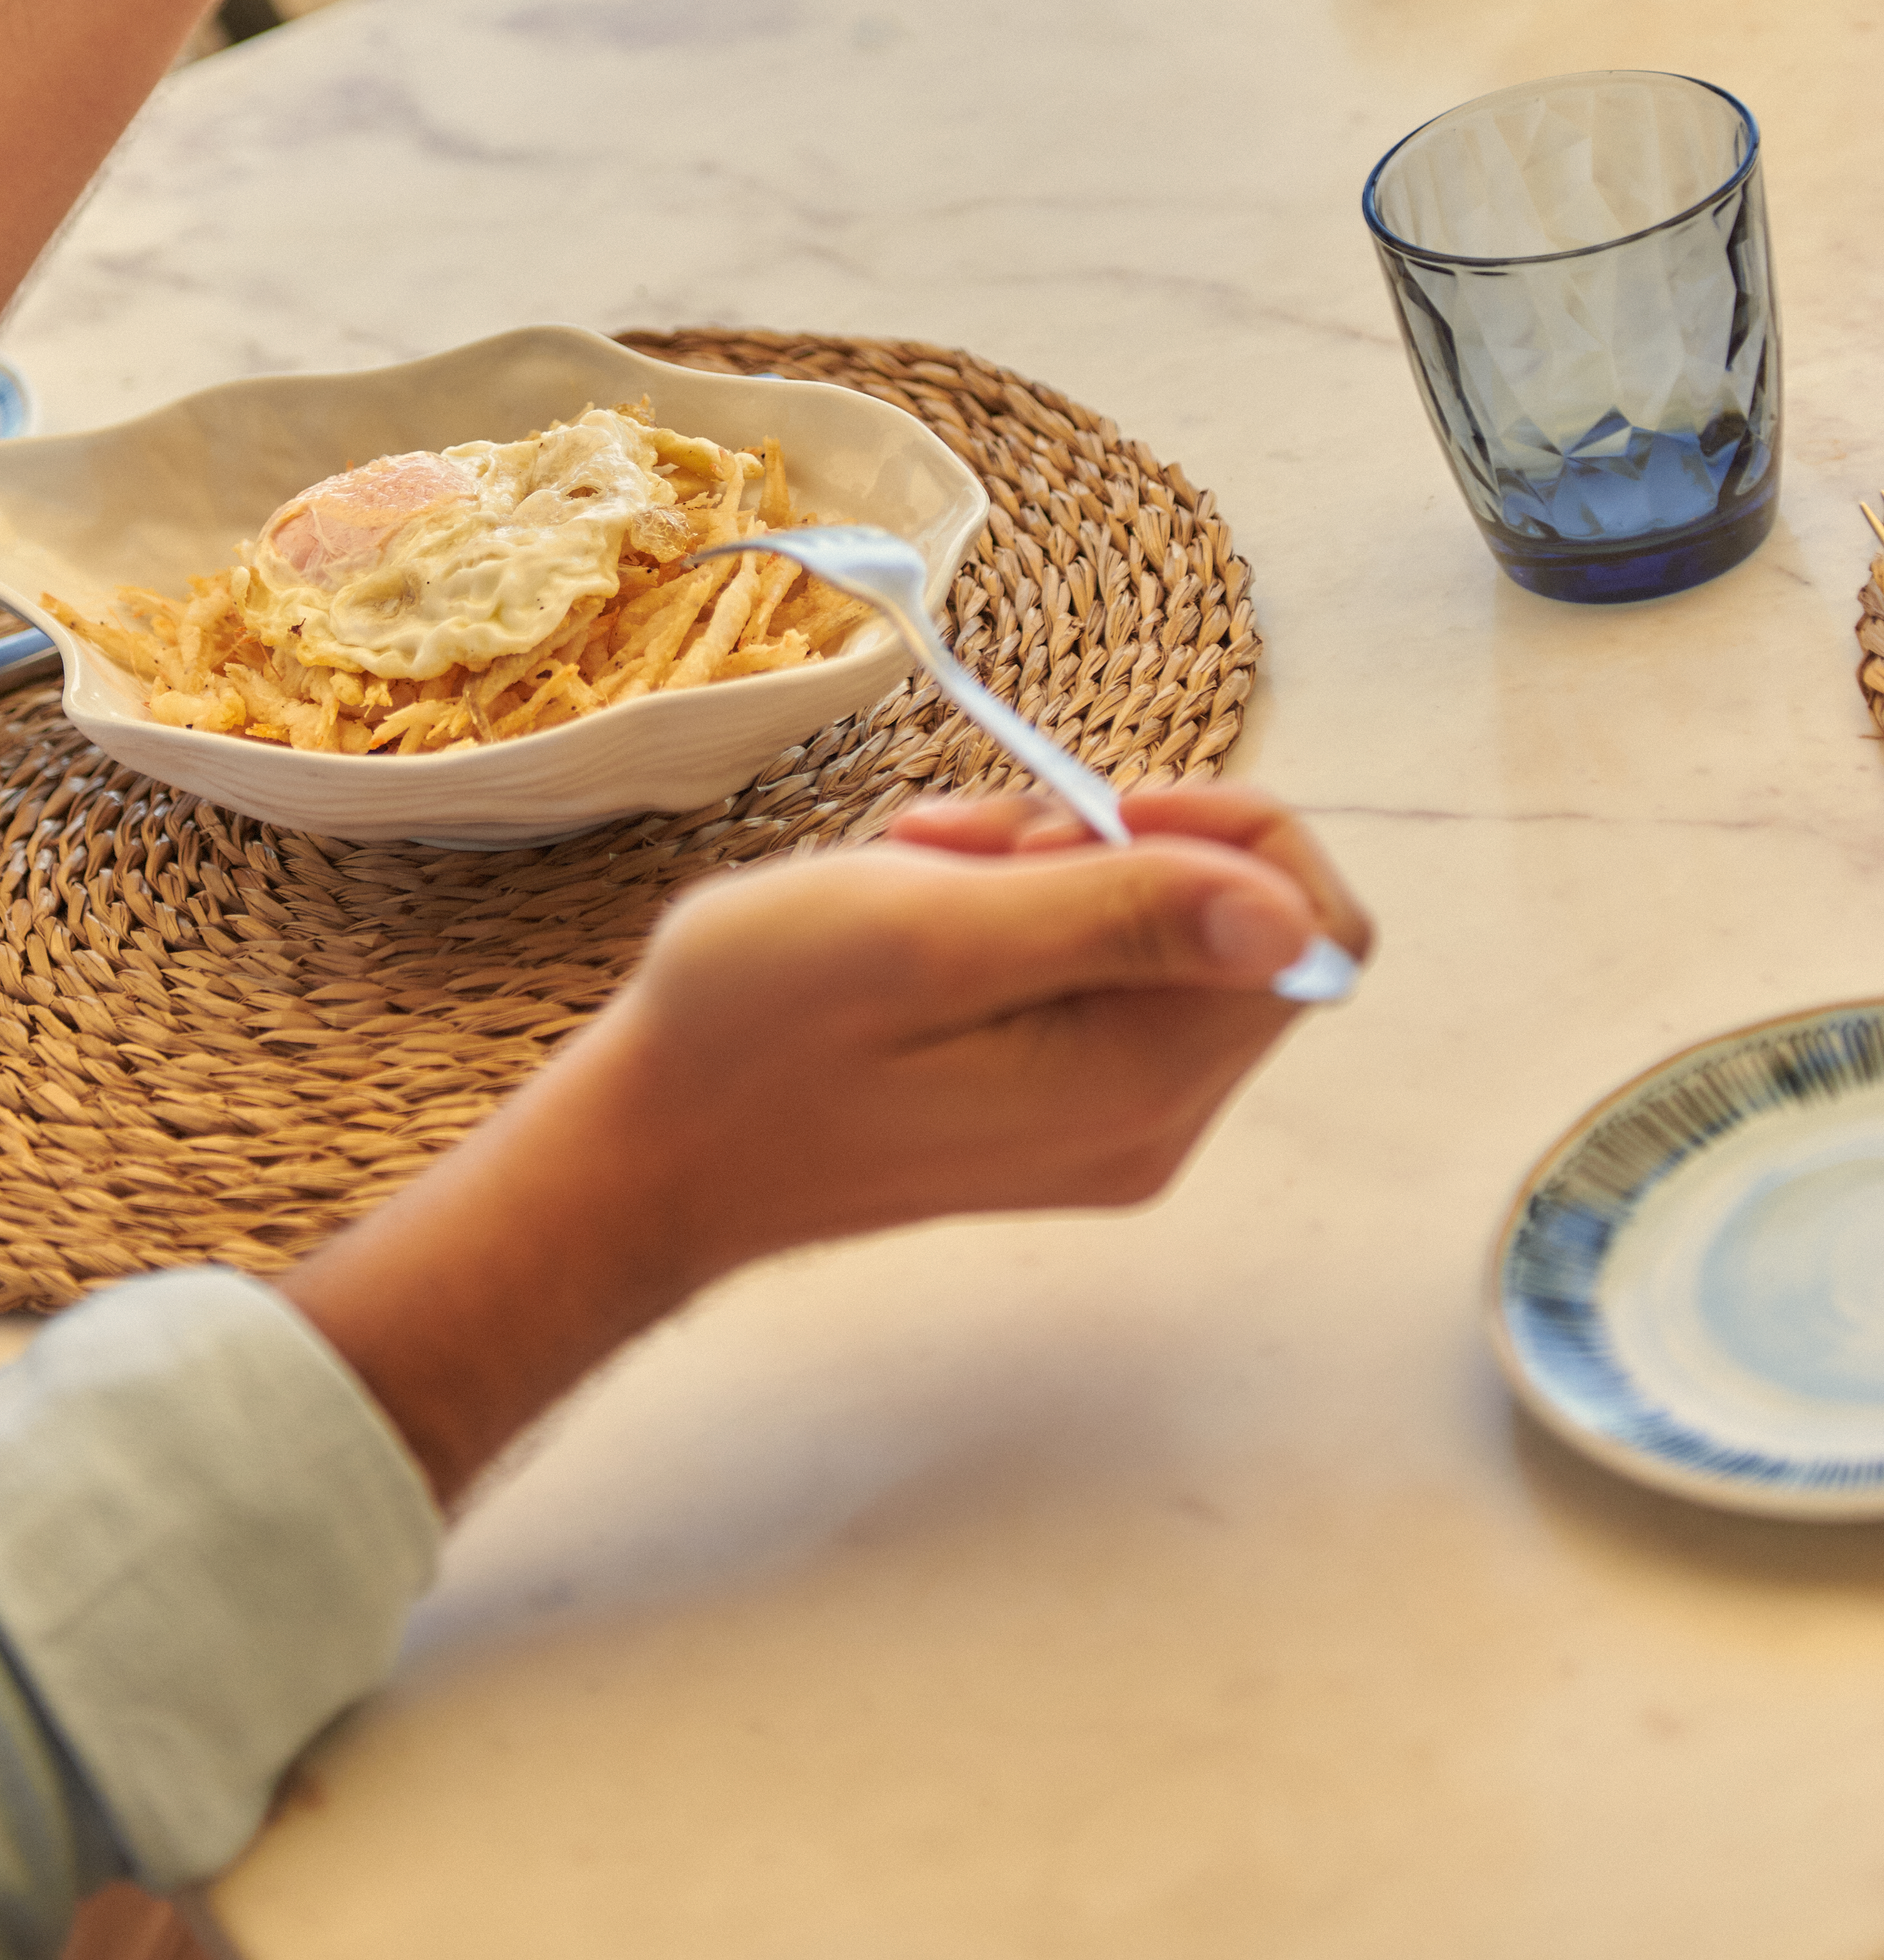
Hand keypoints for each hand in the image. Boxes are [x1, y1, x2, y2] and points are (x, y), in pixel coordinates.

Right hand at [284, 787, 1372, 1501]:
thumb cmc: (755, 1031)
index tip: (1090, 809)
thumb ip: (1119, 917)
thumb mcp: (929, 935)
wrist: (651, 1150)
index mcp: (1140, 1083)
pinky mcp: (1053, 1110)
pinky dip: (1020, 911)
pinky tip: (919, 913)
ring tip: (919, 874)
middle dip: (1116, 841)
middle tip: (968, 845)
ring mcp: (1106, 1122)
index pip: (1308, 925)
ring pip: (1158, 931)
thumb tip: (1289, 911)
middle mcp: (1153, 1120)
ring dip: (1049, 867)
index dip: (1224, 831)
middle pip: (1238, 923)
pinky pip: (1097, 971)